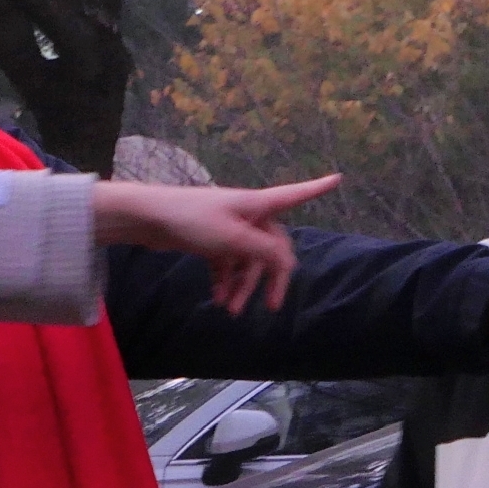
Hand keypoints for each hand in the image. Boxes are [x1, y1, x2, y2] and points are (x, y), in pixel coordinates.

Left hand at [90, 175, 342, 313]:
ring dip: (242, 286)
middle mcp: (247, 214)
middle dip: (270, 276)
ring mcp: (229, 227)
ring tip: (230, 310)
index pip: (295, 195)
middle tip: (270, 306)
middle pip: (272, 246)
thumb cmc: (192, 219)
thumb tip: (287, 262)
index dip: (317, 188)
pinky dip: (226, 281)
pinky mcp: (211, 240)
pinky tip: (219, 299)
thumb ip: (263, 251)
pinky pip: (228, 264)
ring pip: (247, 260)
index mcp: (258, 205)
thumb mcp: (233, 239)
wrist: (148, 218)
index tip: (339, 177)